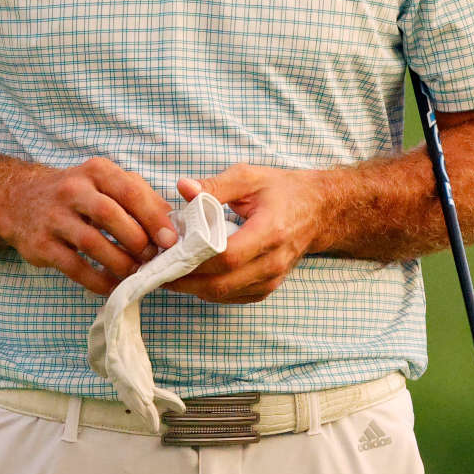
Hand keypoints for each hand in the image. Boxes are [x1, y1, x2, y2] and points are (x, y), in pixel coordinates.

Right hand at [0, 157, 177, 295]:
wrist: (19, 199)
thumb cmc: (77, 193)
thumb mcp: (105, 182)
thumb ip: (139, 196)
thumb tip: (173, 221)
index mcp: (96, 171)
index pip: (130, 191)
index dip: (154, 217)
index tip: (171, 240)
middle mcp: (72, 190)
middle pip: (110, 216)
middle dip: (137, 241)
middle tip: (154, 259)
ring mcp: (54, 218)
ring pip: (92, 243)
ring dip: (120, 262)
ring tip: (136, 273)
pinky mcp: (41, 245)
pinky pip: (74, 267)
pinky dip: (98, 281)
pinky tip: (113, 286)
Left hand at [166, 166, 322, 303]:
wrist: (319, 211)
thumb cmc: (282, 190)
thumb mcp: (250, 177)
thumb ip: (215, 185)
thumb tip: (182, 187)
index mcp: (270, 232)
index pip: (226, 256)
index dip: (192, 260)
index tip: (164, 253)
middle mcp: (273, 262)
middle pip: (220, 283)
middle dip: (183, 280)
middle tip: (154, 269)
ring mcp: (271, 279)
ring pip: (223, 295)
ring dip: (191, 288)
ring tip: (164, 273)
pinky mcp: (266, 288)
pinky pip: (231, 297)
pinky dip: (206, 290)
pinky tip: (188, 278)